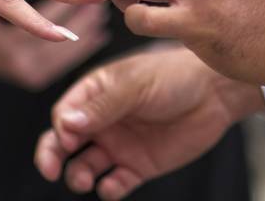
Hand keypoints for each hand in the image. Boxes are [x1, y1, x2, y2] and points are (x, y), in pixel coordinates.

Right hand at [34, 47, 262, 199]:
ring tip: (84, 180)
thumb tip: (65, 123)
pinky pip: (115, 183)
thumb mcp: (136, 85)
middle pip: (64, 142)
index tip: (68, 138)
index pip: (65, 113)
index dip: (61, 127)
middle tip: (49, 170)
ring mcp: (119, 145)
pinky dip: (108, 189)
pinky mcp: (138, 166)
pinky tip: (112, 187)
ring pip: (85, 166)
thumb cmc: (173, 76)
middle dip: (52, 156)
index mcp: (95, 93)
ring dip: (78, 175)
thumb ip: (103, 105)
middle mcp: (102, 121)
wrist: (215, 93)